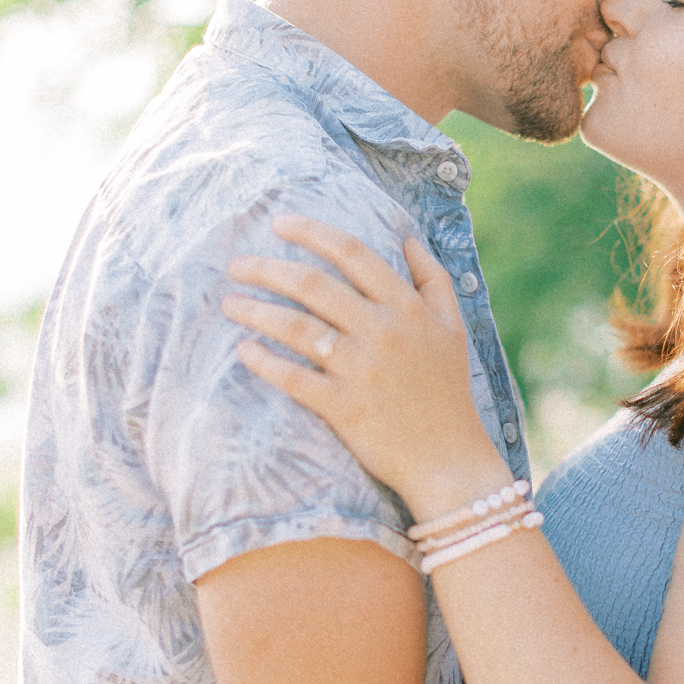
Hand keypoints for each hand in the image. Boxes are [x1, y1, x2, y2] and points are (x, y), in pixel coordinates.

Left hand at [224, 217, 509, 515]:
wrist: (449, 459)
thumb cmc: (448, 391)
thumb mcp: (454, 327)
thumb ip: (433, 279)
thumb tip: (408, 239)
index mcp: (407, 307)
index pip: (352, 253)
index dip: (311, 232)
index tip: (279, 224)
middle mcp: (383, 332)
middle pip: (313, 285)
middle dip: (267, 269)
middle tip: (237, 265)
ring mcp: (362, 370)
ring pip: (297, 328)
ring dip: (256, 311)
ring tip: (229, 303)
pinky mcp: (345, 408)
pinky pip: (294, 378)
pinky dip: (265, 362)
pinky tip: (243, 351)